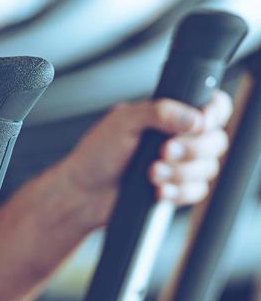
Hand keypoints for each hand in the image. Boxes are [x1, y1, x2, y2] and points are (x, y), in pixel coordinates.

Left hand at [61, 90, 232, 228]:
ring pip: (207, 169)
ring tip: (150, 173)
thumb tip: (193, 117)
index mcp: (170, 115)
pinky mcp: (176, 190)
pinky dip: (177, 192)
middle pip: (216, 141)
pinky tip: (156, 191)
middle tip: (164, 151)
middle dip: (191, 149)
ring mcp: (180, 166)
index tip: (198, 125)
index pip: (213, 107)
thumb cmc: (96, 156)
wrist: (83, 194)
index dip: (213, 115)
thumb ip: (159, 112)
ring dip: (179, 173)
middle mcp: (180, 139)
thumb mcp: (123, 122)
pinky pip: (196, 192)